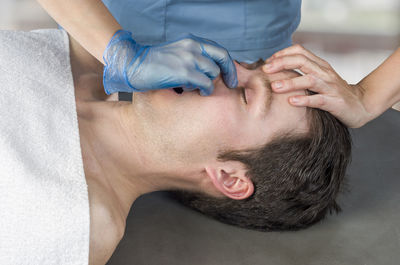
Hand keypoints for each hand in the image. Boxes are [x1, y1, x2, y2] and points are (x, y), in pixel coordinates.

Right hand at [102, 30, 237, 95]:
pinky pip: (206, 84)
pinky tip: (190, 91)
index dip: (228, 64)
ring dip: (208, 83)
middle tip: (231, 85)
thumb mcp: (177, 53)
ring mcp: (189, 58)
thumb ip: (193, 57)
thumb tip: (210, 71)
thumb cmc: (153, 63)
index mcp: (191, 41)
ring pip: (214, 73)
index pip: (219, 50)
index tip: (230, 76)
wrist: (133, 64)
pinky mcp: (184, 72)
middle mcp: (192, 46)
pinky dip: (204, 90)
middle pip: (223, 58)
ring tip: (194, 87)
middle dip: (230, 73)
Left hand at [262, 44, 372, 127]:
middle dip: (281, 64)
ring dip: (290, 82)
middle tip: (265, 70)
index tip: (267, 63)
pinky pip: (318, 100)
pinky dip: (304, 100)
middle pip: (301, 61)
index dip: (282, 54)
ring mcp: (330, 87)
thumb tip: (276, 70)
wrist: (361, 105)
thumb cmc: (333, 92)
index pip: (300, 51)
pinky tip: (291, 102)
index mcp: (319, 65)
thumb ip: (302, 72)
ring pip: (309, 80)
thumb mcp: (318, 78)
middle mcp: (325, 73)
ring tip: (275, 86)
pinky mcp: (334, 102)